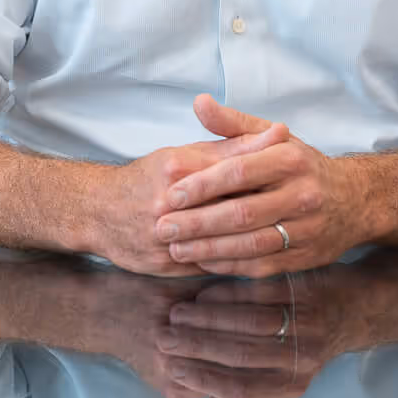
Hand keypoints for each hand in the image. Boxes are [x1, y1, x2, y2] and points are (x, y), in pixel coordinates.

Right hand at [85, 120, 288, 276]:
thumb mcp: (184, 153)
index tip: (298, 174)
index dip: (268, 174)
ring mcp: (167, 236)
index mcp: (179, 169)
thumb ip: (232, 145)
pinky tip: (259, 255)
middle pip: (233, 208)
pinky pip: (210, 264)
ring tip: (285, 231)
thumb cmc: (145, 178)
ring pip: (225, 241)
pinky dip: (235, 261)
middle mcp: (171, 203)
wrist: (98, 211)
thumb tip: (279, 133)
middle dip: (268, 208)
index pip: (235, 171)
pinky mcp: (166, 264)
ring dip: (257, 238)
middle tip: (299, 207)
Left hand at [155, 95, 378, 277]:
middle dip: (197, 222)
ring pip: (250, 244)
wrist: (356, 200)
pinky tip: (203, 260)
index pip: (239, 172)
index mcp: (291, 160)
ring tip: (175, 247)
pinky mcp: (305, 257)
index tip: (171, 194)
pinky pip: (261, 264)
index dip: (202, 185)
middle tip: (162, 227)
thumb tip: (199, 102)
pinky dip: (229, 264)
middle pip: (241, 212)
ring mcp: (306, 229)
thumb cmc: (303, 166)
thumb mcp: (274, 137)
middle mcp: (302, 194)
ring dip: (209, 248)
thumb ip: (233, 123)